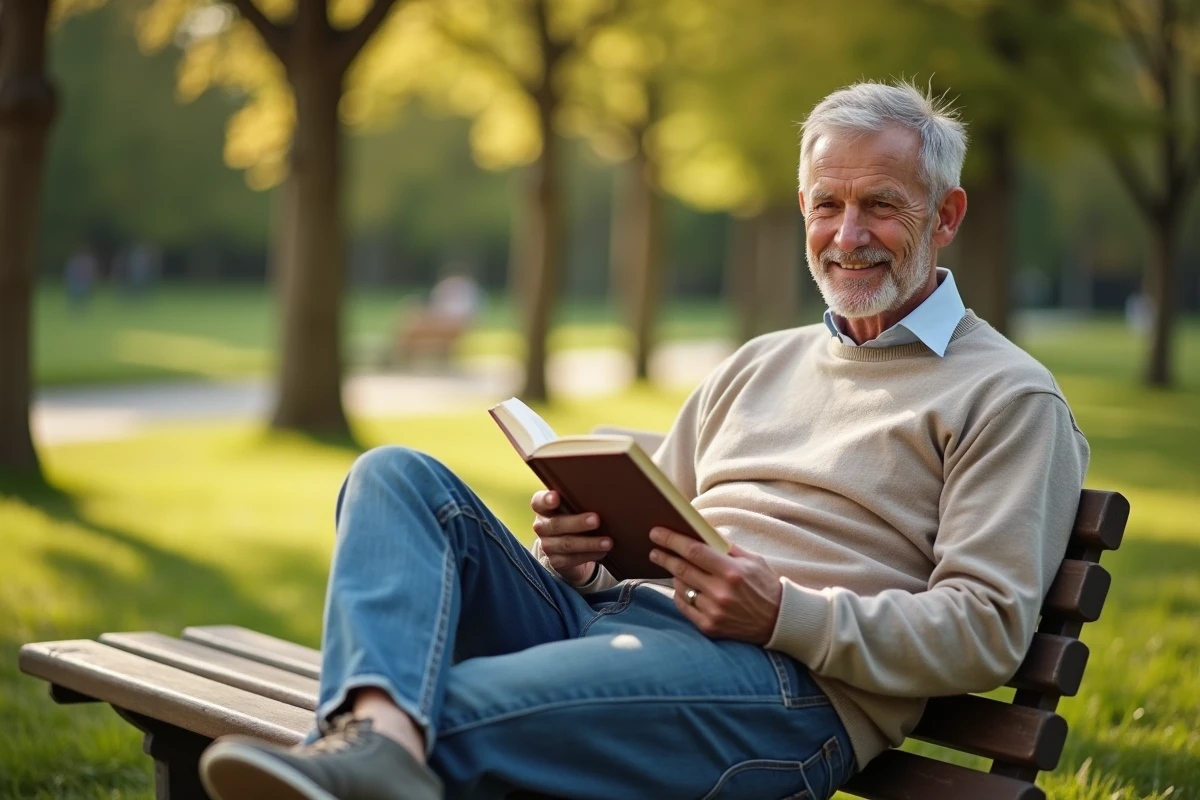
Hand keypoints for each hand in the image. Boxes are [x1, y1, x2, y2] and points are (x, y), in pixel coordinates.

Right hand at [531, 490, 609, 585]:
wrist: (563, 546)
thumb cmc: (571, 517)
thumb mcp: (569, 508)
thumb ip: (577, 501)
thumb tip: (602, 497)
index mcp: (543, 508)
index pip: (539, 502)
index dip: (546, 500)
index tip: (556, 497)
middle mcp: (542, 526)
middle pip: (556, 524)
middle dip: (578, 522)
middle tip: (596, 520)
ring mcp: (547, 545)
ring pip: (567, 544)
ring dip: (589, 543)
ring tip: (607, 542)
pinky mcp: (555, 561)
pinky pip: (573, 559)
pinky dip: (590, 555)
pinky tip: (602, 552)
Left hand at [648, 527, 782, 643]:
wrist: (779, 622)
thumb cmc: (765, 586)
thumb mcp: (753, 560)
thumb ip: (726, 547)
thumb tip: (700, 532)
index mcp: (732, 572)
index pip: (693, 551)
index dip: (671, 540)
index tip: (656, 533)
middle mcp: (721, 593)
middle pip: (681, 569)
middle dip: (664, 557)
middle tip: (654, 550)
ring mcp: (714, 612)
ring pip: (681, 588)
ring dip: (675, 576)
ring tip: (676, 569)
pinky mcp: (710, 627)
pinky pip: (684, 606)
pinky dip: (680, 595)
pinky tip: (683, 588)